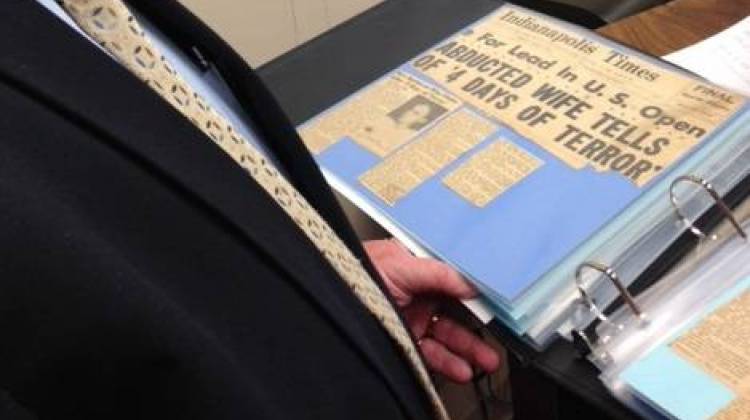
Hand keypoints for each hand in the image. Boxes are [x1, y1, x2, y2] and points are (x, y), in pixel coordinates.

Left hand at [364, 239, 500, 382]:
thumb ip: (438, 273)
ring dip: (467, 349)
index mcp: (417, 268)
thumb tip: (470, 283)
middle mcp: (417, 292)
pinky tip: (460, 369)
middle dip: (477, 326)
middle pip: (455, 311)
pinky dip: (447, 362)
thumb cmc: (357, 271)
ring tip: (485, 361)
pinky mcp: (404, 341)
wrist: (330, 296)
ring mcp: (411, 317)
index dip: (474, 291)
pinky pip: (431, 353)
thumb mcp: (400, 265)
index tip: (495, 303)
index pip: (453, 279)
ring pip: (446, 335)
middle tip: (497, 337)